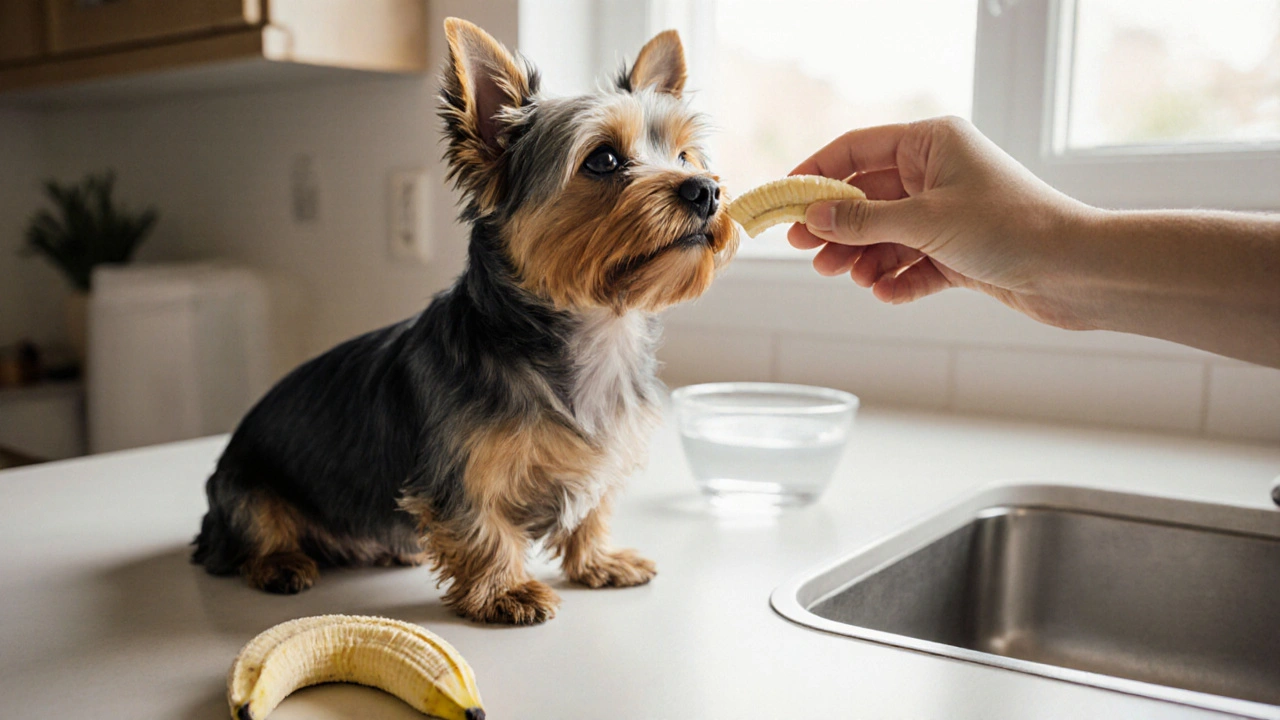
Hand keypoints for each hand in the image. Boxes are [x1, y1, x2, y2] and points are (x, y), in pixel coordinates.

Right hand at [788, 116, 1093, 328]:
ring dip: (864, 257)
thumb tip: (816, 218)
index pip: (856, 150)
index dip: (815, 174)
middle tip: (809, 251)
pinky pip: (914, 263)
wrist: (1075, 271)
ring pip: (887, 234)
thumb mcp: (924, 221)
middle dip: (839, 226)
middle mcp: (938, 173)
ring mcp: (949, 213)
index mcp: (931, 143)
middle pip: (867, 196)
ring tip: (849, 278)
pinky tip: (887, 293)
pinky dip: (898, 279)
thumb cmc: (1011, 228)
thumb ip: (864, 221)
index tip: (784, 201)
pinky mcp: (961, 252)